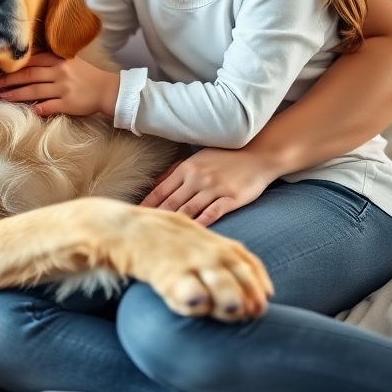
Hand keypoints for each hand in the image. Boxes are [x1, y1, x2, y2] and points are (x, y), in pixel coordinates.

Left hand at [0, 52, 119, 116]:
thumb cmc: (85, 75)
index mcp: (58, 60)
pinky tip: (29, 110)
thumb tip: (27, 59)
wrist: (107, 89)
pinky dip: (38, 108)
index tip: (0, 69)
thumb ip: (50, 59)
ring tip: (4, 96)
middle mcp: (59, 73)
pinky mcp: (68, 104)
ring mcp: (63, 89)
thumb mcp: (69, 61)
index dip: (15, 66)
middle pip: (29, 75)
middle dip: (10, 80)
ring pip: (35, 91)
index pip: (32, 61)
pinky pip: (49, 106)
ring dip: (17, 94)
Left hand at [140, 146, 277, 225]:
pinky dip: (200, 223)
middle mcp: (197, 178)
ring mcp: (214, 188)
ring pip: (188, 210)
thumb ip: (176, 172)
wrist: (257, 154)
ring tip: (162, 237)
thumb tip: (154, 184)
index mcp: (186, 169)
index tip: (134, 217)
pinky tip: (192, 233)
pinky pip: (212, 213)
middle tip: (143, 231)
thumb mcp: (197, 159)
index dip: (147, 205)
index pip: (160, 191)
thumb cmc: (224, 157)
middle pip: (171, 202)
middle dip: (155, 217)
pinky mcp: (231, 198)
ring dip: (175, 223)